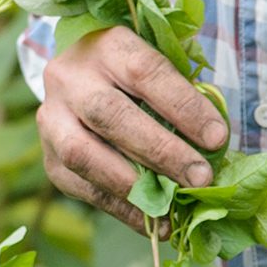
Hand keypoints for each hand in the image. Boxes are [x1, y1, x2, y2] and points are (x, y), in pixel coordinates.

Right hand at [38, 28, 227, 233]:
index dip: (184, 107)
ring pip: (84, 154)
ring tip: (174, 205)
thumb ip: (183, 98)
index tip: (218, 138)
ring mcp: (52, 119)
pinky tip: (154, 221)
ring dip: (134, 185)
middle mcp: (69, 78)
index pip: (146, 73)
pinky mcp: (49, 158)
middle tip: (200, 178)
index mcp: (105, 45)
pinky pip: (82, 187)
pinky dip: (122, 208)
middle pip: (111, 116)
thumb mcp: (158, 69)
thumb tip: (215, 147)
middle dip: (161, 151)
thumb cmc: (133, 77)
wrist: (78, 81)